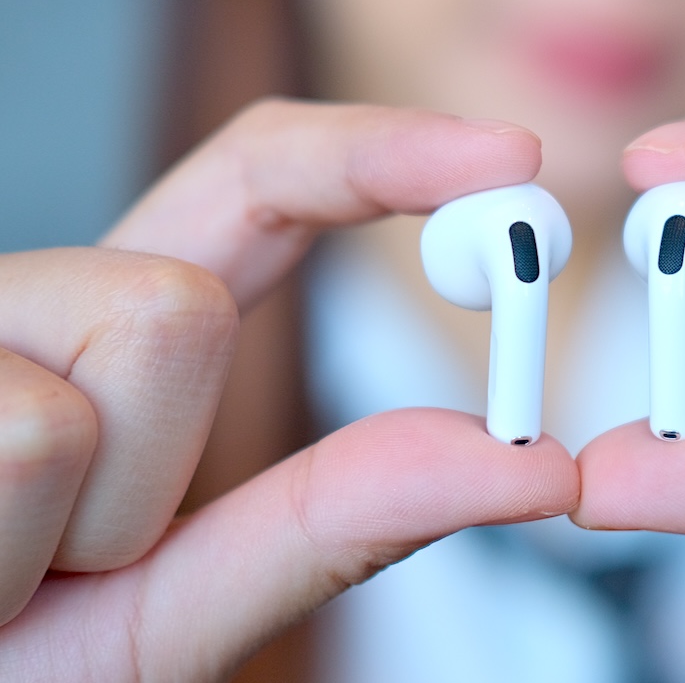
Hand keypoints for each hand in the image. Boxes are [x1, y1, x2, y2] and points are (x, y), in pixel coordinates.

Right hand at [0, 101, 579, 679]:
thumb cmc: (19, 663)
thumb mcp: (177, 606)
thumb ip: (335, 525)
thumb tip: (531, 464)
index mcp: (113, 341)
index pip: (255, 189)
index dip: (379, 154)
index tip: (503, 157)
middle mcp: (28, 307)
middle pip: (186, 298)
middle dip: (159, 456)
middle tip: (64, 560)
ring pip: (104, 369)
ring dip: (74, 527)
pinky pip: (19, 432)